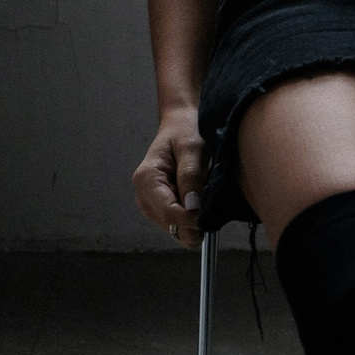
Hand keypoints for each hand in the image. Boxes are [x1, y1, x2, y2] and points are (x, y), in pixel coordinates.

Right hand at [133, 112, 207, 250]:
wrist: (181, 125)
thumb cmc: (186, 131)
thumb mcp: (192, 148)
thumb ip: (190, 176)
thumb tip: (193, 207)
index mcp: (147, 179)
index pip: (168, 212)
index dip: (191, 219)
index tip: (210, 215)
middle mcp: (143, 195)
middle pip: (170, 225)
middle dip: (192, 222)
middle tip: (211, 205)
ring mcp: (150, 204)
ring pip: (175, 229)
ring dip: (192, 221)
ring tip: (204, 198)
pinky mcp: (159, 208)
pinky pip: (177, 225)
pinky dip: (190, 219)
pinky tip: (198, 201)